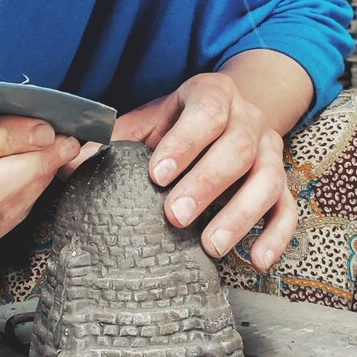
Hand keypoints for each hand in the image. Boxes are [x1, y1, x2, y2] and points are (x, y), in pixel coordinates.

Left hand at [112, 73, 296, 268]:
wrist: (233, 110)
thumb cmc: (182, 121)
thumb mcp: (150, 119)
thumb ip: (114, 138)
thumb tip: (67, 161)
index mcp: (213, 95)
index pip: (205, 113)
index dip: (184, 143)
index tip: (157, 173)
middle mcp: (249, 120)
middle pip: (237, 149)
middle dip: (206, 183)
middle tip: (176, 215)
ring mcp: (271, 152)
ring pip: (268, 180)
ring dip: (241, 214)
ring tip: (210, 245)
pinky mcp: (284, 182)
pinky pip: (288, 210)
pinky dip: (277, 236)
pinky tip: (256, 260)